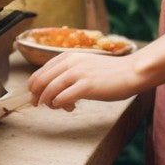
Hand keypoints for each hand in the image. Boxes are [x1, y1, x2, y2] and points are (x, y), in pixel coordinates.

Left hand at [28, 50, 144, 109]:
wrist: (130, 72)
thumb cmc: (108, 73)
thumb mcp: (83, 66)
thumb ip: (68, 74)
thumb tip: (55, 91)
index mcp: (66, 57)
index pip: (40, 72)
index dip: (33, 86)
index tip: (34, 96)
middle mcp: (69, 63)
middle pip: (41, 81)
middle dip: (36, 95)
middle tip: (38, 104)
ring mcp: (77, 74)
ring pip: (50, 90)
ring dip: (48, 102)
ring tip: (56, 107)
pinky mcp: (87, 86)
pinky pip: (63, 97)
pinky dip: (60, 105)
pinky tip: (68, 107)